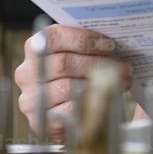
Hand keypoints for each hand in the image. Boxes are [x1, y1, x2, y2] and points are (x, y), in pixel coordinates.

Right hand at [13, 26, 131, 138]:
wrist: (65, 111)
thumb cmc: (75, 73)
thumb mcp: (77, 52)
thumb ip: (86, 41)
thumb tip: (115, 33)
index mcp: (35, 47)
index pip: (54, 37)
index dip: (84, 39)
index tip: (109, 45)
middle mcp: (27, 72)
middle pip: (64, 63)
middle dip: (98, 63)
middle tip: (123, 66)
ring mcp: (31, 98)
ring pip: (67, 87)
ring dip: (99, 84)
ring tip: (121, 81)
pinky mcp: (40, 121)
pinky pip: (67, 111)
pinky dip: (89, 103)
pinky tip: (106, 98)